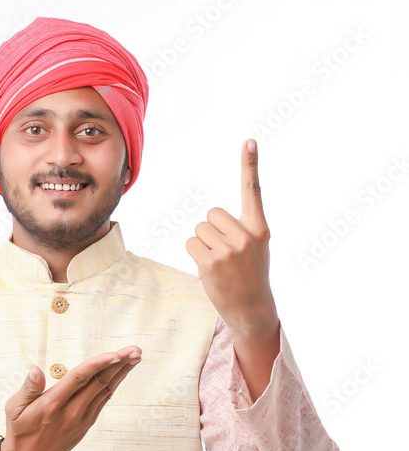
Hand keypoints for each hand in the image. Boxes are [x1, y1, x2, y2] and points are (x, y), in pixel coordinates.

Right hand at [0, 346, 142, 450]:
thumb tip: (36, 369)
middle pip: (99, 382)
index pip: (80, 378)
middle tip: (135, 349)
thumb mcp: (14, 408)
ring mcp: (82, 418)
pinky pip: (104, 399)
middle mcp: (71, 411)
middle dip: (119, 364)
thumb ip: (28, 388)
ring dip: (122, 372)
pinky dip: (114, 383)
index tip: (116, 354)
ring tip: (136, 356)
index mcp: (52, 404)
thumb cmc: (19, 429)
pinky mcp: (87, 423)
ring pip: (105, 390)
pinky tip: (122, 372)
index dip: (99, 364)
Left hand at [185, 140, 277, 337]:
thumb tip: (211, 219)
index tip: (249, 141)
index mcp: (259, 228)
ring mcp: (229, 249)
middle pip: (211, 214)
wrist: (251, 308)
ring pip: (199, 229)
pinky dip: (195, 255)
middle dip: (211, 230)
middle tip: (224, 252)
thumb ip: (242, 229)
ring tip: (218, 263)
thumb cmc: (250, 275)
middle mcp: (246, 235)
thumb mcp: (257, 248)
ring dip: (202, 244)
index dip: (250, 165)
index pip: (253, 191)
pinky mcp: (211, 261)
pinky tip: (209, 269)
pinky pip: (191, 244)